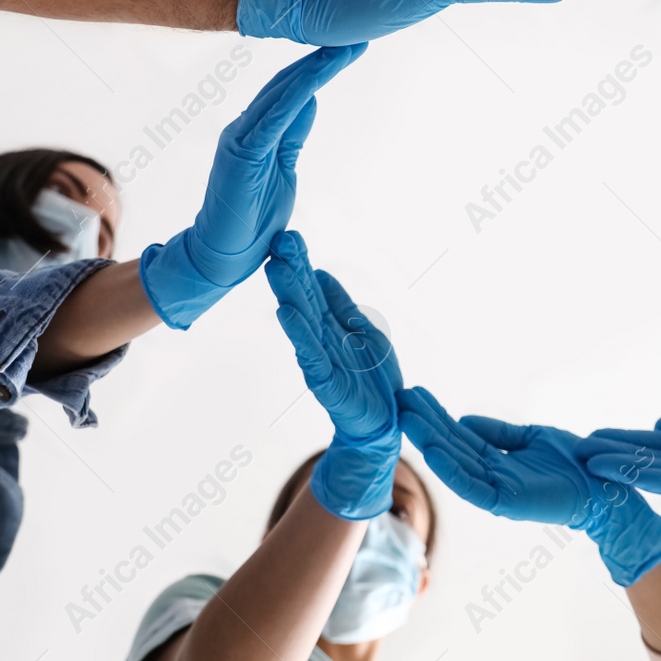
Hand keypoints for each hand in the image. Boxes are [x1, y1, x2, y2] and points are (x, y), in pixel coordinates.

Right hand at [138, 45, 361, 328]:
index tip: (348, 47)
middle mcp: (247, 126)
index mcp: (257, 130)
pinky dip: (297, 94)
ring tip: (346, 47)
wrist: (224, 255)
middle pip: (288, 83)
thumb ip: (291, 135)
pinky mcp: (242, 153)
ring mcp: (242, 137)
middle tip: (356, 33)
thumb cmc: (252, 217)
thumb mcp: (282, 167)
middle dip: (322, 59)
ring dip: (315, 69)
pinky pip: (274, 117)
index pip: (291, 90)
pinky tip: (317, 77)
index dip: (318, 67)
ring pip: (283, 93)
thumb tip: (308, 101)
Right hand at [265, 233, 401, 518]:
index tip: (288, 235)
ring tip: (276, 269)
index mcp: (329, 325)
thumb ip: (339, 304)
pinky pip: (311, 355)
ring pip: (303, 322)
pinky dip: (299, 333)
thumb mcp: (362, 330)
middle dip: (291, 270)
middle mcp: (320, 339)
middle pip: (303, 300)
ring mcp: (321, 360)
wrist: (384, 424)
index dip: (300, 263)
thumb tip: (319, 271)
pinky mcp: (327, 383)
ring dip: (290, 295)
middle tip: (278, 240)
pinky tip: (287, 313)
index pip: (311, 288)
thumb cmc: (371, 377)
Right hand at [398, 387, 660, 585]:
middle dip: (424, 424)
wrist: (603, 485)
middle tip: (400, 399)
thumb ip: (498, 433)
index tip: (414, 395)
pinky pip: (472, 486)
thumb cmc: (571, 463)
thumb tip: (463, 422)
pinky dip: (451, 469)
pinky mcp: (506, 502)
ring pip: (455, 464)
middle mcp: (489, 476)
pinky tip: (432, 449)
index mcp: (494, 461)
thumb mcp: (530, 437)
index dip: (435, 417)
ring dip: (429, 441)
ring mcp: (496, 490)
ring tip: (408, 417)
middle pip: (450, 447)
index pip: (457, 436)